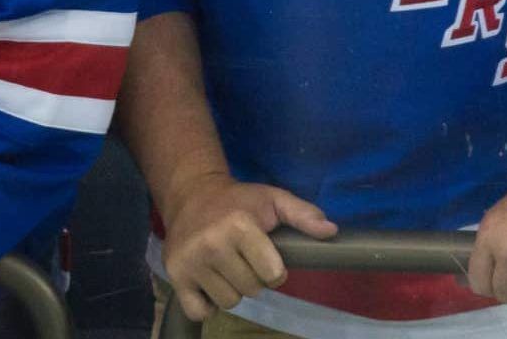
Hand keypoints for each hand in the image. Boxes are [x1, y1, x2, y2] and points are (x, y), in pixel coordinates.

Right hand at [159, 175, 337, 321]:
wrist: (191, 195)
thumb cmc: (238, 200)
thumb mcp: (273, 200)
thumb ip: (303, 215)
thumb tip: (332, 231)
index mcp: (239, 226)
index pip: (272, 274)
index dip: (275, 269)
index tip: (267, 257)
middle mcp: (212, 244)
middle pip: (251, 290)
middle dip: (253, 278)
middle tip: (244, 259)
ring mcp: (190, 262)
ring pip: (228, 302)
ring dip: (232, 290)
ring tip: (227, 267)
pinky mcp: (175, 276)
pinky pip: (199, 311)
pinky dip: (207, 305)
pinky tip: (209, 282)